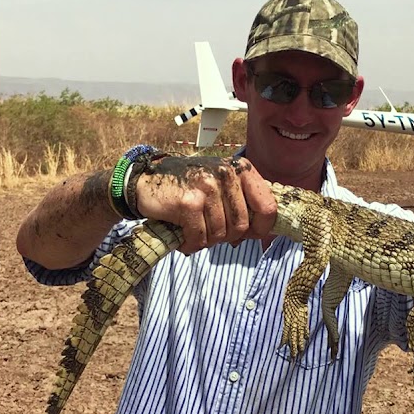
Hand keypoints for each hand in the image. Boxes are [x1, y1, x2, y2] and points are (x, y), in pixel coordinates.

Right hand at [132, 155, 276, 253]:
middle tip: (208, 230)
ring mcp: (208, 186)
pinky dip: (191, 244)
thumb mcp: (221, 184)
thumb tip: (262, 233)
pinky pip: (200, 238)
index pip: (268, 206)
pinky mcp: (189, 202)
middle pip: (242, 226)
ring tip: (193, 229)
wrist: (145, 181)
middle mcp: (227, 174)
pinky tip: (183, 235)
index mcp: (241, 169)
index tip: (249, 235)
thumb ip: (243, 202)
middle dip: (226, 236)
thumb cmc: (188, 187)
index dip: (261, 228)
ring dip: (206, 240)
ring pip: (221, 235)